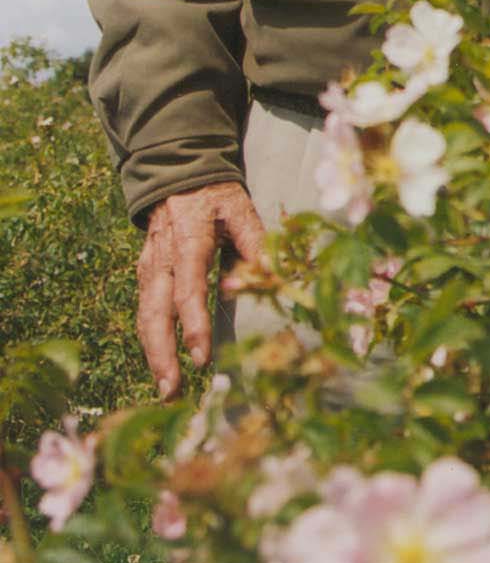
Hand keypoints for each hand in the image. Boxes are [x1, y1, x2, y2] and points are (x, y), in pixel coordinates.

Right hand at [137, 182, 265, 398]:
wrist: (176, 173)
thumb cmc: (214, 195)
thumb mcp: (239, 209)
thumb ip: (254, 243)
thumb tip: (271, 278)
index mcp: (188, 240)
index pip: (189, 288)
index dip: (195, 324)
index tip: (202, 356)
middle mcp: (162, 259)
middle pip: (156, 312)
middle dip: (162, 354)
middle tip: (172, 389)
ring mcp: (149, 268)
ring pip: (145, 316)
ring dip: (153, 355)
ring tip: (166, 389)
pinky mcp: (145, 274)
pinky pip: (145, 311)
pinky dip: (150, 340)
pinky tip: (161, 364)